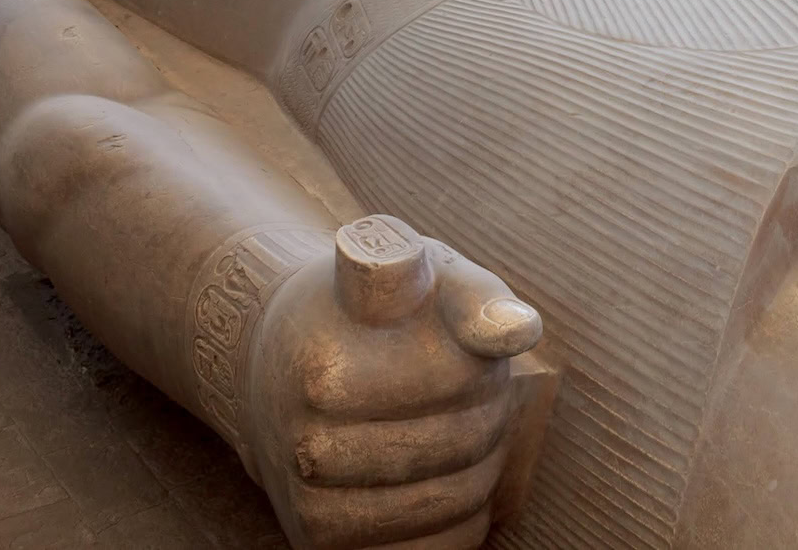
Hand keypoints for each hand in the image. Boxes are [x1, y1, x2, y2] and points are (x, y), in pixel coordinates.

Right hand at [247, 215, 543, 549]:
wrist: (279, 364)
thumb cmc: (370, 314)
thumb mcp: (417, 274)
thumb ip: (471, 294)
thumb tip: (518, 329)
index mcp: (330, 367)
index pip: (453, 374)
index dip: (482, 343)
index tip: (511, 332)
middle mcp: (307, 439)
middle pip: (467, 438)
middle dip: (490, 405)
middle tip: (472, 378)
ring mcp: (309, 499)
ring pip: (454, 497)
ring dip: (479, 463)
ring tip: (455, 421)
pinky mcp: (319, 540)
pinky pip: (432, 546)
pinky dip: (459, 517)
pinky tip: (443, 474)